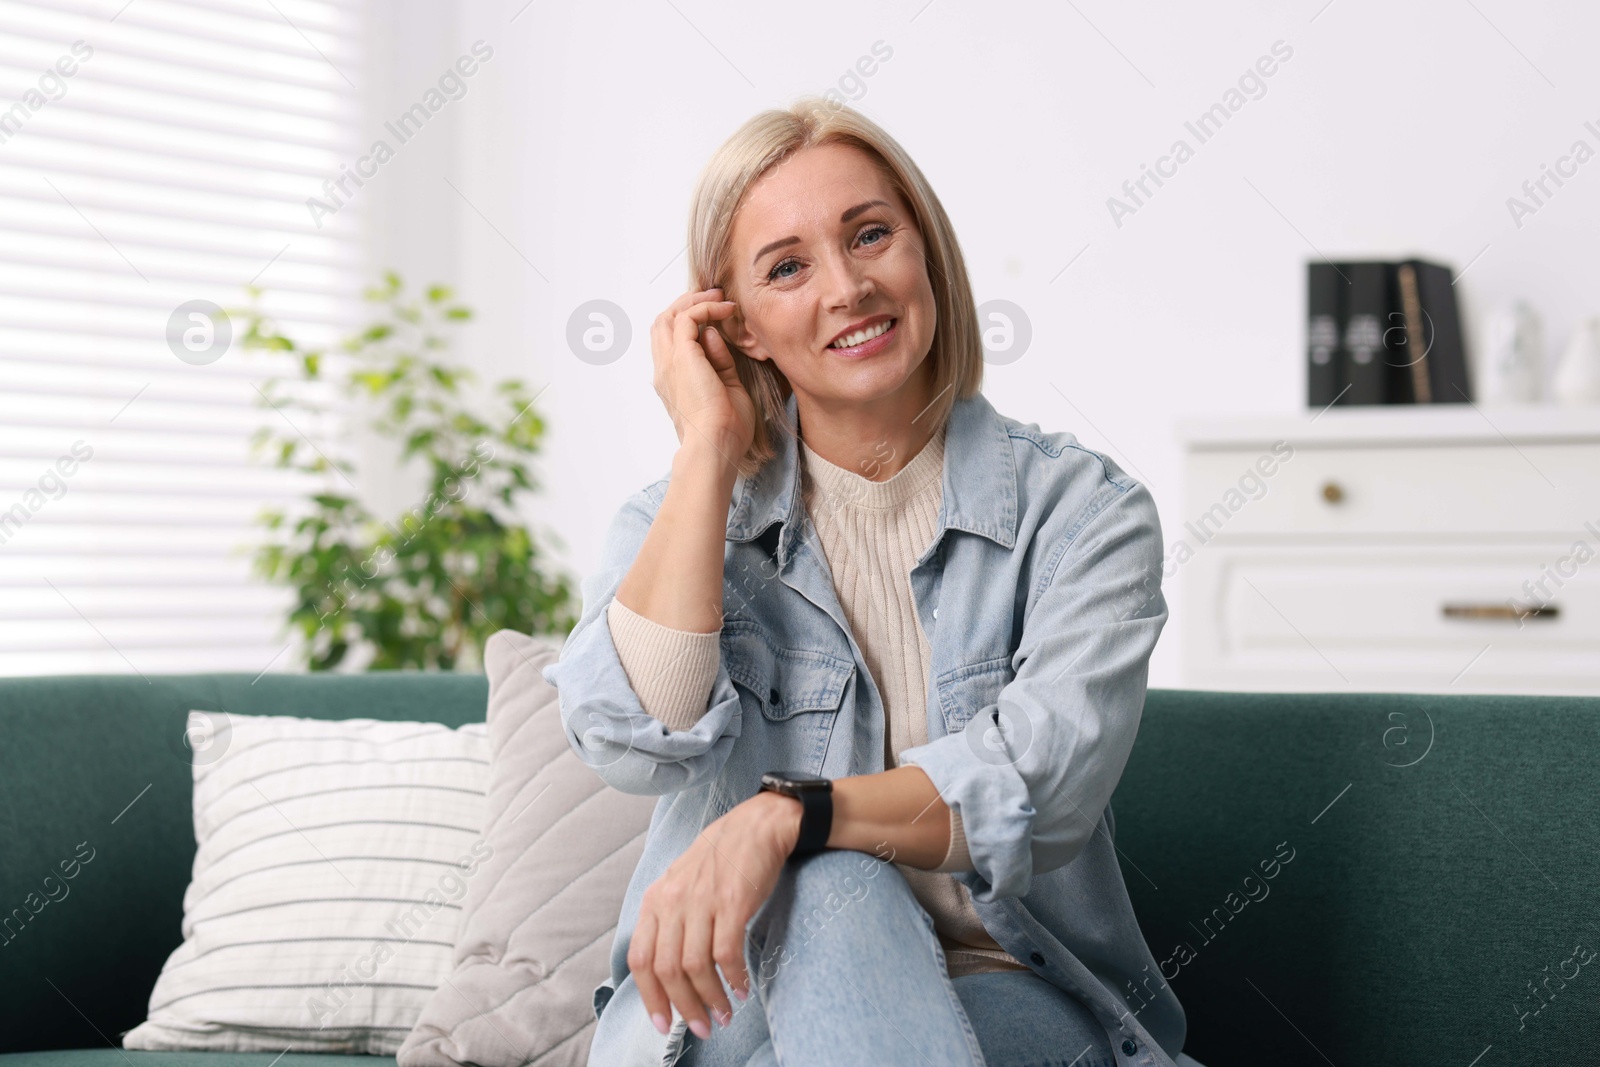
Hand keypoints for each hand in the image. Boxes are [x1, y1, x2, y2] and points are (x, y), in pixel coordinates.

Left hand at [629, 790, 800, 1038]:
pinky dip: (733, 979)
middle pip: (666, 970)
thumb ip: (668, 921)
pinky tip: (742, 988)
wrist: (758, 825)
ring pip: (695, 968)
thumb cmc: (721, 858)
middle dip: (683, 1008)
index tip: (662, 1023)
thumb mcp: (680, 884)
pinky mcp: (732, 903)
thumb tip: (665, 973)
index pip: (640, 958)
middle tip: (701, 1028)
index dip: (649, 997)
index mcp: (655, 899)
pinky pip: (726, 954)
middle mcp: (672, 901)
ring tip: (724, 1015)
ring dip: (710, 999)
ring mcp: (701, 901)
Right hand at [650, 286, 757, 461]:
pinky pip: (688, 318)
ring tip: (718, 297)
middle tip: (713, 295)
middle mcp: (665, 370)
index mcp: (673, 381)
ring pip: (668, 316)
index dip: (689, 321)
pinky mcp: (682, 357)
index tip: (716, 314)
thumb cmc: (726, 430)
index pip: (669, 341)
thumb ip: (719, 362)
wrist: (716, 444)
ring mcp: (669, 363)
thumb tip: (713, 335)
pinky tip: (725, 309)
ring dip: (693, 301)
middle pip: (662, 322)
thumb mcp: (727, 388)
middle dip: (686, 304)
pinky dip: (705, 308)